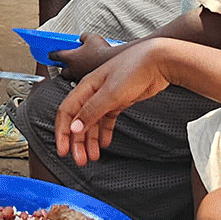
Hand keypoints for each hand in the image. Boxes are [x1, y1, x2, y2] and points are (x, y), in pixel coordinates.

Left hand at [53, 34, 117, 80]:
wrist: (114, 62)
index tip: (50, 54)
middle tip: (64, 63)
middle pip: (63, 71)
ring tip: (77, 68)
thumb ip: (83, 37)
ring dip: (73, 72)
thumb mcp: (91, 37)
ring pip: (73, 77)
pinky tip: (89, 71)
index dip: (52, 54)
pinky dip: (84, 75)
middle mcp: (75, 69)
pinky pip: (83, 79)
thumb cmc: (101, 50)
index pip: (56, 56)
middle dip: (62, 68)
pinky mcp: (91, 80)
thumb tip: (82, 38)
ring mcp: (82, 76)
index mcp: (71, 57)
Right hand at [55, 40, 171, 166]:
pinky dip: (104, 132)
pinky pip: (106, 120)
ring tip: (91, 156)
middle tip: (79, 159)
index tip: (63, 149)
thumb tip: (74, 127)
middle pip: (79, 120)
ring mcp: (107, 96)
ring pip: (92, 122)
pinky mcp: (119, 100)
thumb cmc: (134, 67)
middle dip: (77, 141)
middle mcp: (94, 92)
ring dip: (90, 140)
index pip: (67, 111)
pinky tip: (104, 143)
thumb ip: (91, 111)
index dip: (62, 131)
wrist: (158, 60)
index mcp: (86, 87)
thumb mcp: (111, 93)